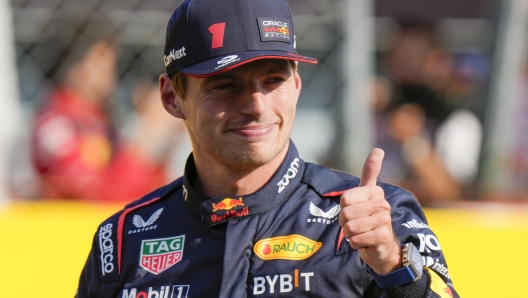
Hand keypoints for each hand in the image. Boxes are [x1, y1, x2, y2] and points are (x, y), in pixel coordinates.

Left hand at [339, 148, 400, 274]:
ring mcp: (384, 220)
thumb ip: (370, 172)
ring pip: (349, 227)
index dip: (344, 208)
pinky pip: (355, 240)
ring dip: (350, 234)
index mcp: (375, 191)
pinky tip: (365, 242)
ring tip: (361, 233)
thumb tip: (379, 149)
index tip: (355, 211)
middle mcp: (382, 204)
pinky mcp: (382, 236)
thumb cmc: (370, 217)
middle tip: (356, 225)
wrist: (383, 246)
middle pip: (345, 213)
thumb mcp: (367, 193)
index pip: (344, 199)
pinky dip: (355, 244)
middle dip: (345, 223)